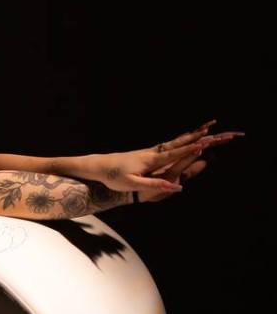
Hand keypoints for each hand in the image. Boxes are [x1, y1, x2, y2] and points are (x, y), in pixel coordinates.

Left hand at [98, 119, 244, 196]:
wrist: (99, 165)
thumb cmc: (114, 177)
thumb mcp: (133, 183)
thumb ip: (154, 184)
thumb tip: (176, 186)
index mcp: (152, 160)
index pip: (176, 154)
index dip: (191, 149)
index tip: (207, 142)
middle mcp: (154, 152)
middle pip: (179, 144)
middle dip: (197, 137)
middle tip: (214, 128)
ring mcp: (151, 151)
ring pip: (176, 142)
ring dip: (192, 135)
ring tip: (207, 127)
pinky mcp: (149, 153)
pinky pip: (170, 145)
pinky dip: (182, 139)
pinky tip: (187, 137)